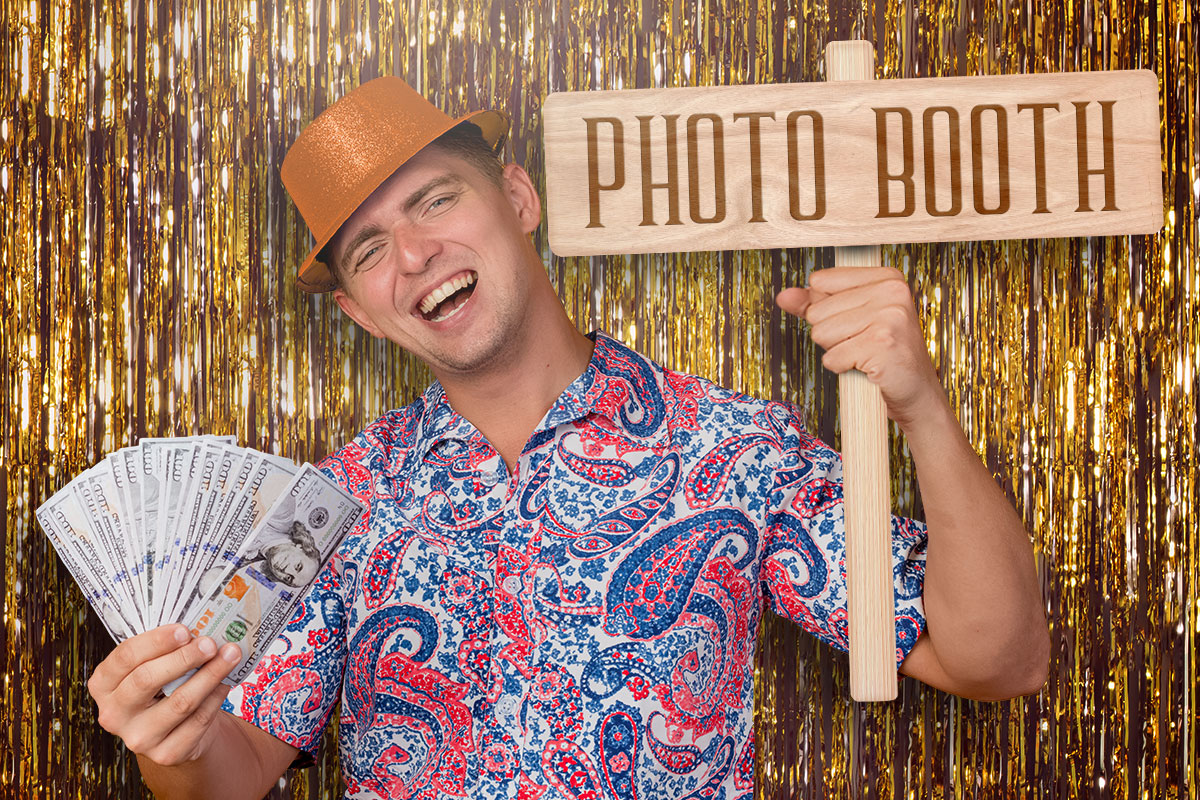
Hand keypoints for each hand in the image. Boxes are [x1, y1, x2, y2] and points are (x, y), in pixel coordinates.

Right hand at [88, 624, 240, 765]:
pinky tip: (227, 681)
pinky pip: (198, 720)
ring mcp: (137, 738)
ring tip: (230, 655)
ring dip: (210, 674)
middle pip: (147, 679)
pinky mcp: (165, 753)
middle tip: (210, 642)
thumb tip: (200, 626)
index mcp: (104, 684)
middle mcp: (113, 714)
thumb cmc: (165, 687)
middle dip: (184, 657)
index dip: (156, 641)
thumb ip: (166, 649)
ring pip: (179, 701)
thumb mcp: (154, 666)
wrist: (178, 732)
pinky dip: (216, 697)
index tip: (184, 630)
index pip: (125, 657)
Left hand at [776, 266, 947, 431]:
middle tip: (863, 343)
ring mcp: (889, 317)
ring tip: (864, 354)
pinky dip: (842, 368)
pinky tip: (866, 367)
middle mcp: (891, 292)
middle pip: (817, 311)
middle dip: (831, 334)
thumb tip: (784, 296)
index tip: (857, 322)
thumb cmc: (884, 354)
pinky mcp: (882, 345)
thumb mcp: (851, 320)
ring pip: (821, 333)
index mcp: (886, 277)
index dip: (827, 309)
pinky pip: (832, 358)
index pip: (820, 281)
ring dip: (837, 351)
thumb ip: (815, 304)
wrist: (916, 392)